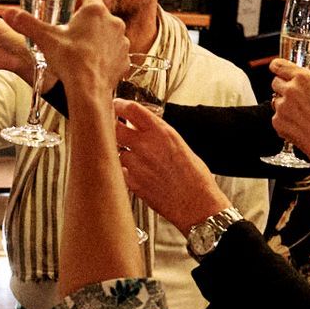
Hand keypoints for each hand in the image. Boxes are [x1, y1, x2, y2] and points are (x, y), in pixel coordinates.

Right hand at [4, 0, 128, 101]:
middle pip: (98, 14)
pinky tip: (91, 65)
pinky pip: (114, 52)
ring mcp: (121, 41)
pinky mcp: (124, 59)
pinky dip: (104, 56)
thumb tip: (9, 13)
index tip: (69, 11)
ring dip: (96, 38)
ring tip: (80, 51)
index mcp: (95, 11)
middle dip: (85, 22)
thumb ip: (26, 23)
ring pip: (107, 33)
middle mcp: (113, 22)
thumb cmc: (70, 62)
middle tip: (69, 34)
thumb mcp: (44, 39)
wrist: (88, 90)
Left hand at [115, 99, 233, 234]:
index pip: (132, 110)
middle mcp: (146, 145)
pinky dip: (123, 171)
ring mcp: (136, 164)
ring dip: (120, 151)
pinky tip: (136, 174)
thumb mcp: (179, 145)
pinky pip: (119, 171)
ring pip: (115, 150)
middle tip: (115, 129)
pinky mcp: (132, 182)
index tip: (116, 106)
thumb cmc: (194, 177)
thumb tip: (143, 127)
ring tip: (135, 159)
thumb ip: (158, 134)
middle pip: (115, 127)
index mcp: (161, 132)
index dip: (120, 105)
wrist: (196, 203)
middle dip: (113, 127)